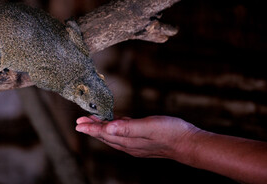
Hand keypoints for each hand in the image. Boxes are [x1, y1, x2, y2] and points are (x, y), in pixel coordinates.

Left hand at [76, 115, 198, 158]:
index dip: (90, 127)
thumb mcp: (148, 126)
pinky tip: (116, 122)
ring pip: (113, 136)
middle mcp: (129, 145)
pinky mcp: (142, 142)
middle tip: (80, 121)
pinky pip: (123, 134)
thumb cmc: (170, 132)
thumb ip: (127, 127)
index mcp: (128, 141)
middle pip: (106, 136)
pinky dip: (115, 128)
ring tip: (93, 121)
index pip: (104, 134)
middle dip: (92, 128)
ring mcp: (136, 145)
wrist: (188, 143)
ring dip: (102, 128)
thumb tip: (107, 127)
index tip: (78, 122)